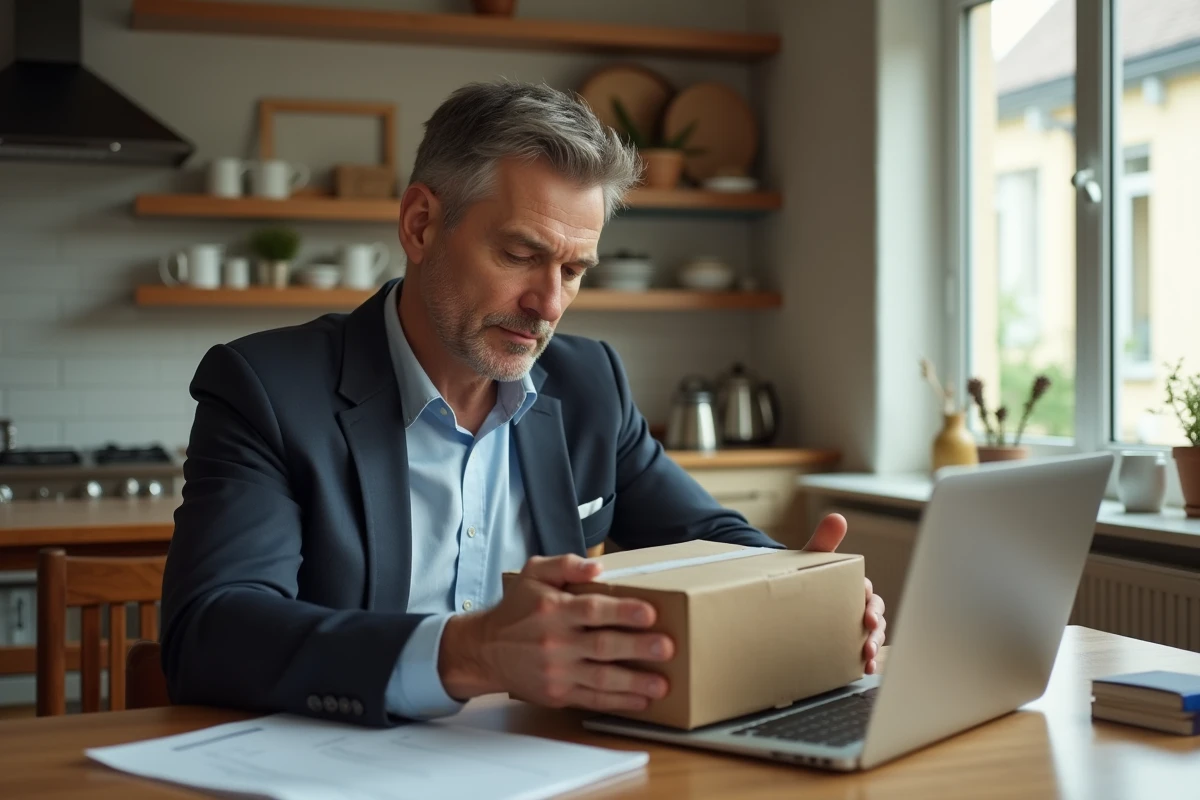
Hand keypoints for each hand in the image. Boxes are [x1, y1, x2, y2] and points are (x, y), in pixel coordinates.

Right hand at [438, 554, 674, 712]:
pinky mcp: (558, 693)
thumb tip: (597, 568)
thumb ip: (566, 565)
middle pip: (603, 645)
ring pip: (601, 678)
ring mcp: (557, 671)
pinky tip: (640, 700)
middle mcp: (555, 641)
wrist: (486, 649)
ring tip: (661, 684)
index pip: (592, 610)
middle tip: (666, 648)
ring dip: (635, 682)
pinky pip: (592, 699)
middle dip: (637, 648)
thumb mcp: (534, 573)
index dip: (622, 611)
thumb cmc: (517, 608)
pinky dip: (618, 702)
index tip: (650, 614)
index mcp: (553, 609)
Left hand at [803, 513, 886, 674]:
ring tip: (869, 657)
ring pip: (873, 634)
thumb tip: (837, 518)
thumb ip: (824, 540)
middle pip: (875, 615)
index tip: (866, 614)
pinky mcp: (847, 640)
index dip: (869, 602)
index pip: (867, 592)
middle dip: (876, 627)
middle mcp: (858, 604)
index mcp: (853, 584)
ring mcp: (854, 623)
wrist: (788, 593)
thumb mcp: (813, 556)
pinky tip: (865, 669)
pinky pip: (862, 649)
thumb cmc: (806, 573)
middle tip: (869, 637)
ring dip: (875, 645)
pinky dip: (867, 660)